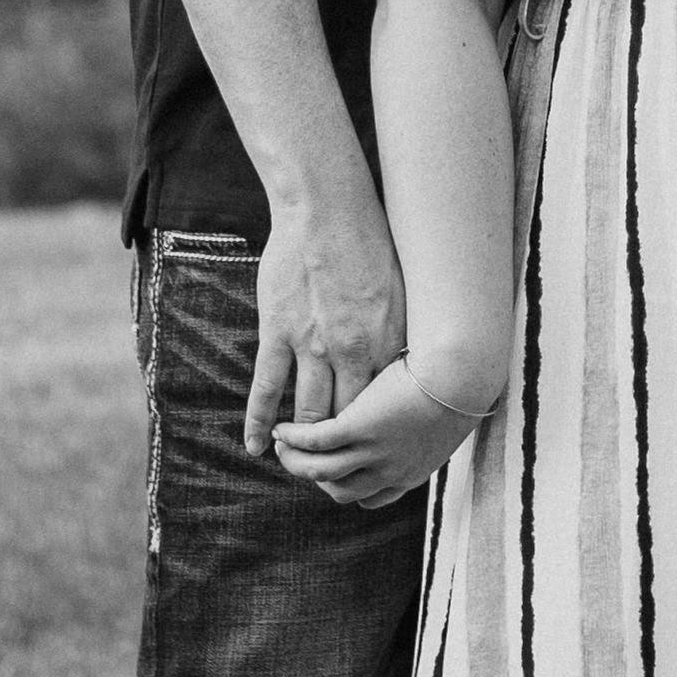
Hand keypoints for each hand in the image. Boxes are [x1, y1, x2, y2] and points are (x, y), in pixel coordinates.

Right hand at [243, 179, 406, 458]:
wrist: (326, 208)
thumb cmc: (371, 243)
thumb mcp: (404, 291)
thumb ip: (404, 332)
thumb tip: (419, 362)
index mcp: (389, 342)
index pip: (387, 407)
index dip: (382, 434)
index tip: (379, 451)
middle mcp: (354, 352)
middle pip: (350, 420)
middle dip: (345, 449)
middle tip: (339, 468)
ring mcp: (313, 346)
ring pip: (310, 413)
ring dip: (305, 443)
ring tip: (299, 461)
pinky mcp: (279, 334)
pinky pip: (267, 390)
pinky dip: (259, 423)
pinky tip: (257, 446)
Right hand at [275, 345, 499, 510]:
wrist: (463, 371)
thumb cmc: (460, 385)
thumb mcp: (441, 420)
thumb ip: (422, 429)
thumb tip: (416, 421)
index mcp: (411, 473)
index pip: (372, 497)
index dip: (349, 487)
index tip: (335, 474)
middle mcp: (390, 471)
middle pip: (341, 492)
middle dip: (315, 478)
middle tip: (298, 461)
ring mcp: (373, 452)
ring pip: (320, 471)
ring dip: (295, 462)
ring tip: (281, 446)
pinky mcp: (359, 426)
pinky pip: (316, 441)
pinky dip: (295, 438)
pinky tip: (282, 428)